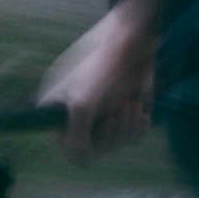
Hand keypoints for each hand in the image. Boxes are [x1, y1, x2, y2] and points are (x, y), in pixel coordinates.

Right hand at [48, 0, 160, 159]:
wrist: (134, 37)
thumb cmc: (103, 66)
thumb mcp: (83, 104)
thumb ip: (76, 136)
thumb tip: (80, 160)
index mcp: (57, 108)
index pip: (66, 146)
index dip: (82, 145)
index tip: (94, 131)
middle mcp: (78, 112)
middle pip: (95, 148)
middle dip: (110, 134)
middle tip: (121, 112)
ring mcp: (103, 111)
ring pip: (116, 142)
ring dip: (126, 129)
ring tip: (132, 107)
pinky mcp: (124, 109)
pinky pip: (131, 134)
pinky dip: (137, 128)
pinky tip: (141, 114)